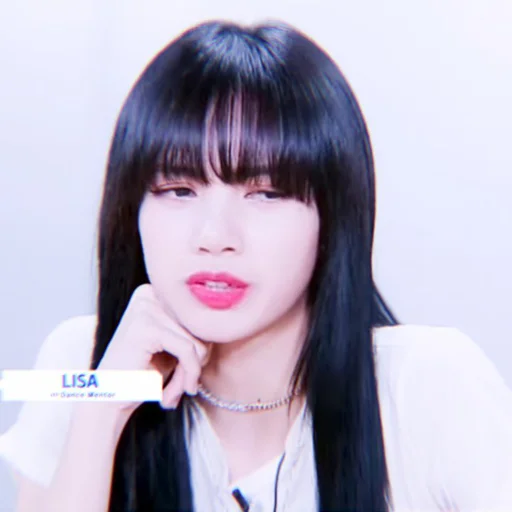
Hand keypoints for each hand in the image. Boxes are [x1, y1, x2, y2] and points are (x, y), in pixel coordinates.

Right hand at [97, 283, 210, 416]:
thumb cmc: (145, 373)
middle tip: (185, 385)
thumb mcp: (175, 344)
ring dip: (192, 371)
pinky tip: (175, 393)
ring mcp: (146, 307)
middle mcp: (150, 292)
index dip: (203, 345)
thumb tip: (227, 322)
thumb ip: (197, 329)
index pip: (199, 314)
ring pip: (197, 339)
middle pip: (200, 325)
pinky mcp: (146, 326)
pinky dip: (188, 374)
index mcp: (157, 291)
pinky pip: (187, 350)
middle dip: (198, 360)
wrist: (109, 400)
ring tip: (177, 389)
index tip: (193, 371)